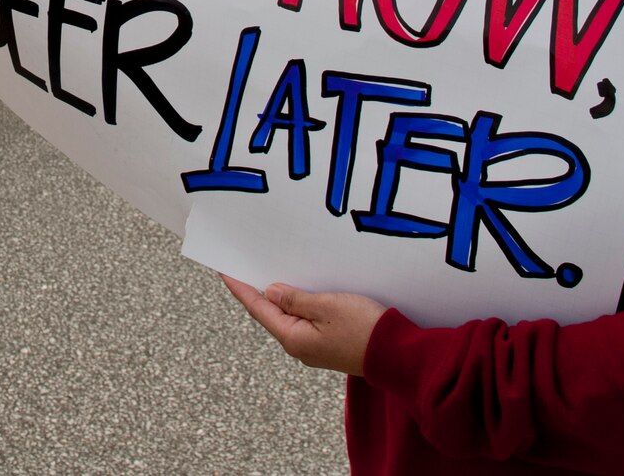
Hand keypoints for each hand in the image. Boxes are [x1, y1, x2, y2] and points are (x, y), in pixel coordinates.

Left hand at [220, 274, 383, 375]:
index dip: (240, 288)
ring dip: (279, 296)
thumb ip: (296, 299)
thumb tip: (271, 292)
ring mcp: (314, 347)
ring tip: (267, 274)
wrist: (399, 356)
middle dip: (257, 290)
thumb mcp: (327, 306)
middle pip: (271, 313)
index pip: (259, 308)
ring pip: (289, 316)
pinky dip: (298, 303)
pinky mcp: (329, 344)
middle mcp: (300, 346)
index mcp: (294, 338)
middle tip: (243, 267)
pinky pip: (306, 320)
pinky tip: (299, 291)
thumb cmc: (366, 329)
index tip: (224, 270)